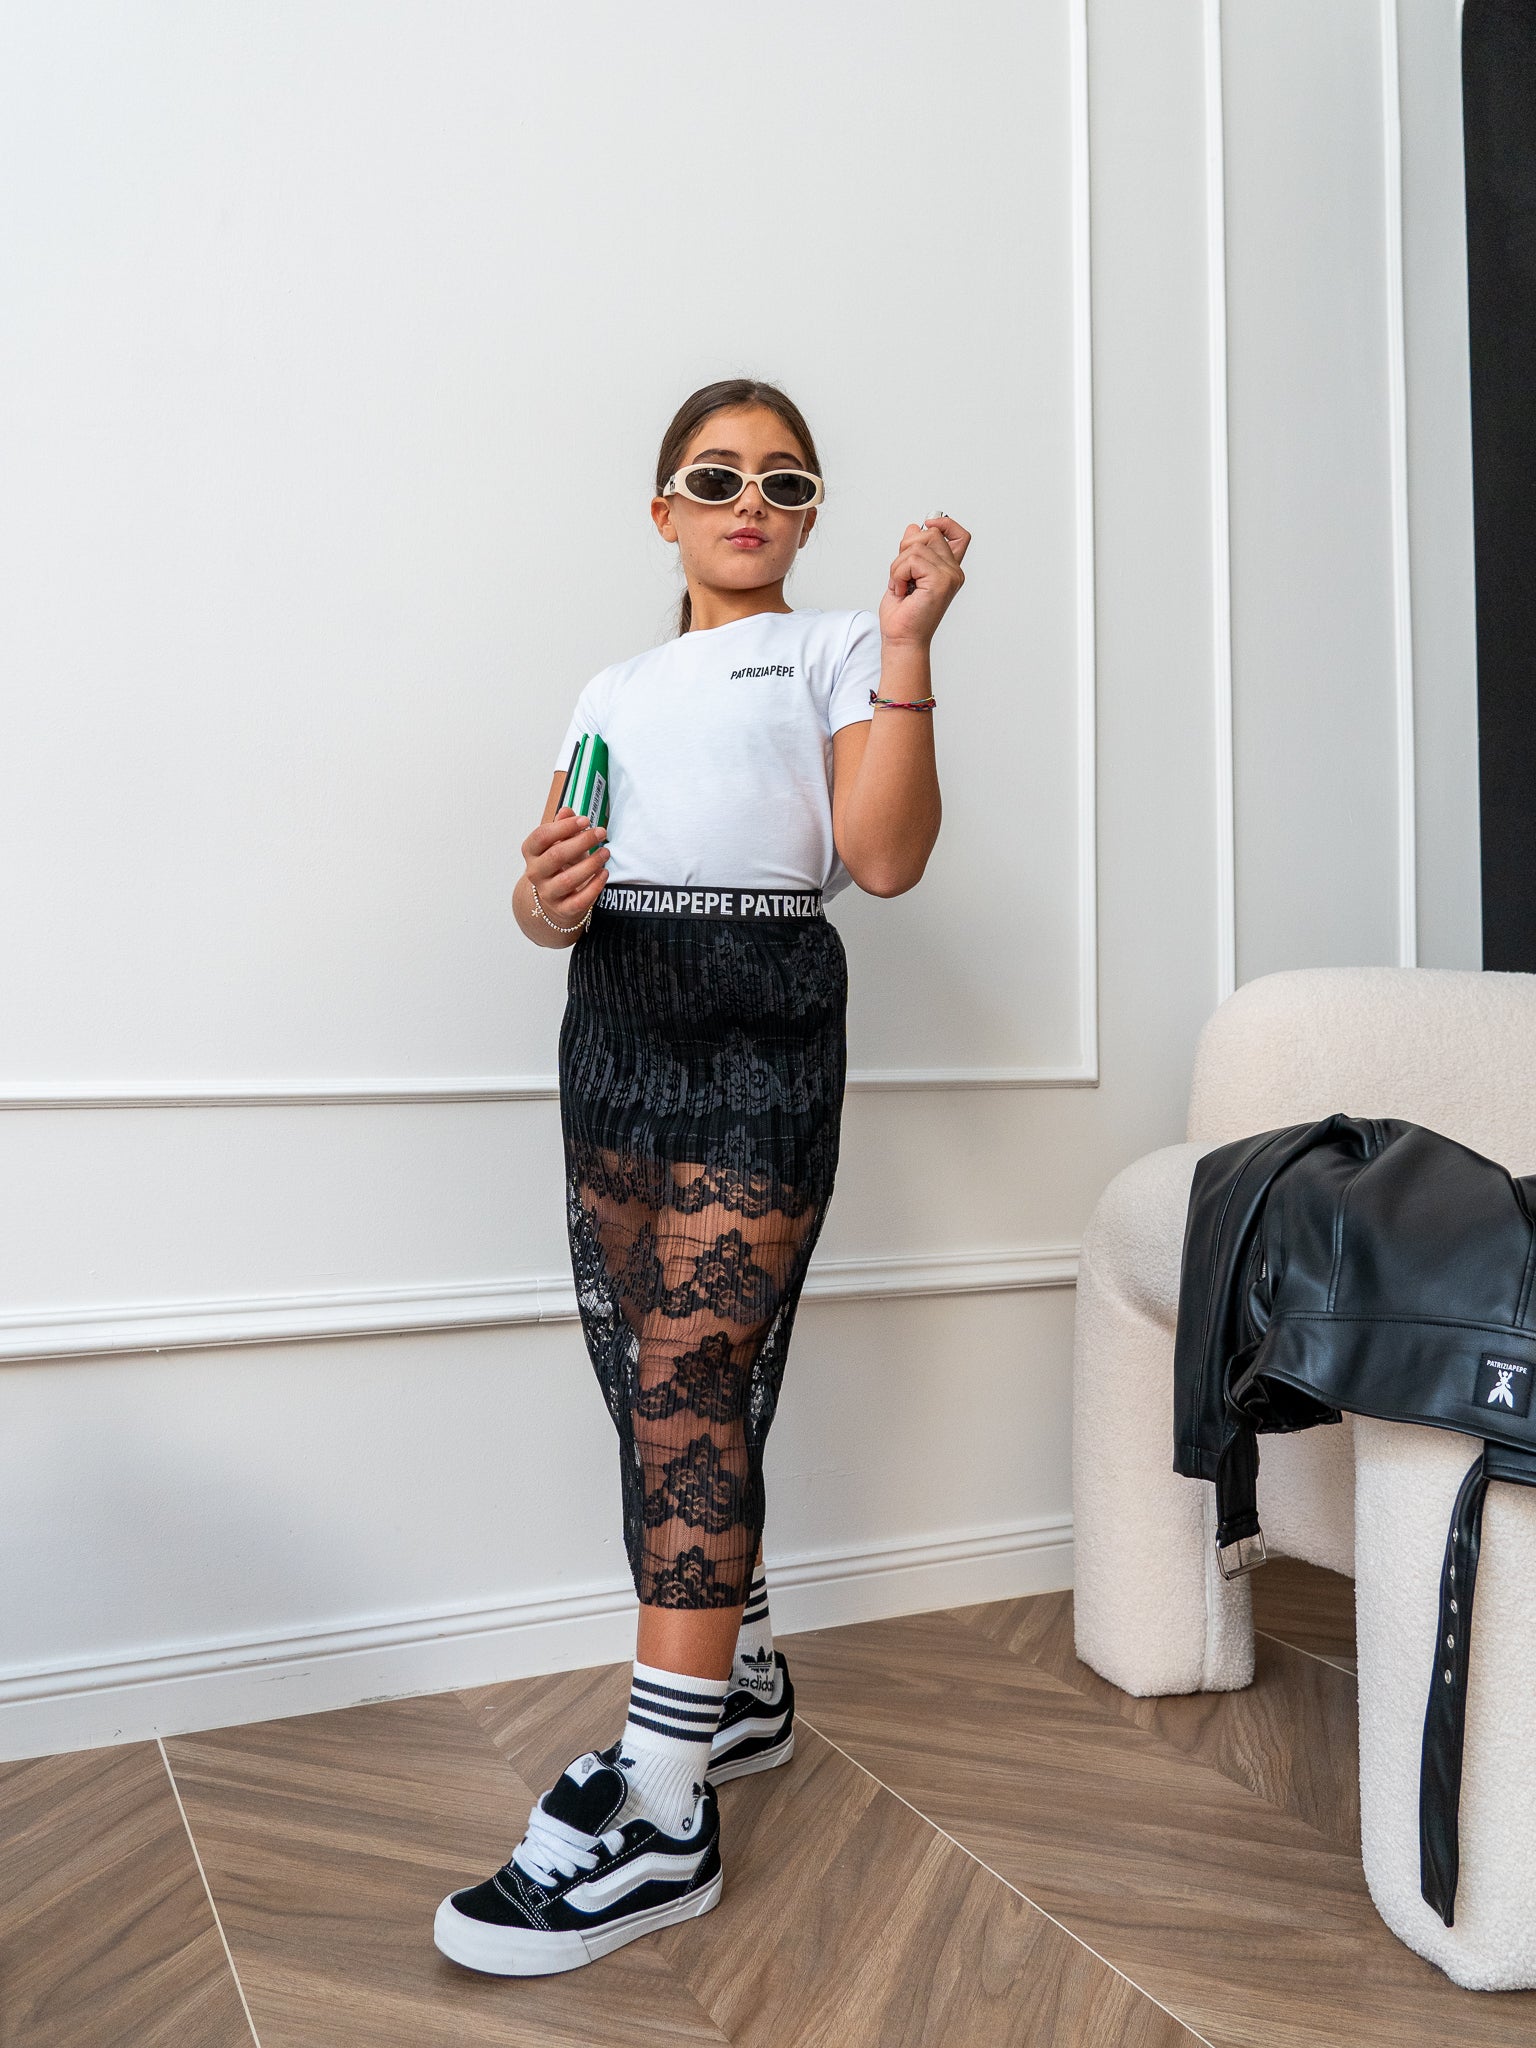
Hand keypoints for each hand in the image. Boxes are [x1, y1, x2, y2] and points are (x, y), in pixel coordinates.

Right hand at [520, 807, 609, 927]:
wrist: (557, 898)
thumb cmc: (561, 864)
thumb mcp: (561, 842)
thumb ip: (563, 826)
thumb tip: (567, 811)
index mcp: (531, 852)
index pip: (541, 836)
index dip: (564, 827)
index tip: (585, 820)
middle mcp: (535, 873)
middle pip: (556, 856)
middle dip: (581, 842)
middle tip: (600, 832)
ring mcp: (548, 893)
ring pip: (568, 879)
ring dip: (590, 864)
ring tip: (605, 853)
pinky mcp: (563, 909)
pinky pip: (579, 900)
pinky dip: (594, 886)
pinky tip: (604, 873)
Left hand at [878, 514, 968, 647]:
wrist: (901, 639)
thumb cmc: (903, 614)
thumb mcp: (903, 573)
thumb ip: (912, 551)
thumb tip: (914, 527)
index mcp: (948, 569)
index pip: (958, 535)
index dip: (944, 523)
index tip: (927, 524)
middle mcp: (953, 572)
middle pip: (931, 534)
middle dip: (906, 549)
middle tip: (902, 575)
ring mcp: (950, 576)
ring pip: (917, 546)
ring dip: (899, 566)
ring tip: (902, 587)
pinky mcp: (941, 581)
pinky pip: (912, 559)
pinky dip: (899, 574)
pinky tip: (903, 591)